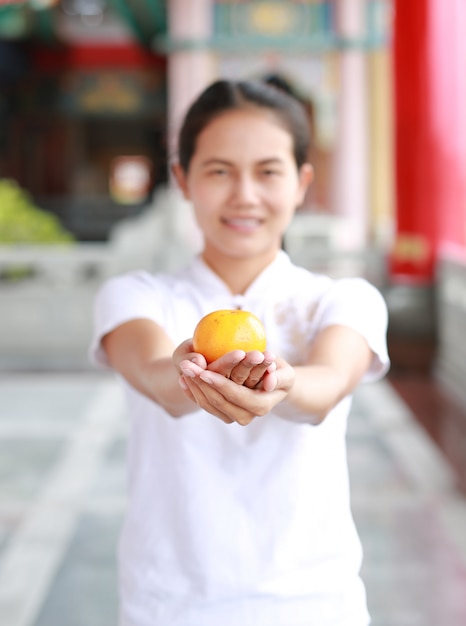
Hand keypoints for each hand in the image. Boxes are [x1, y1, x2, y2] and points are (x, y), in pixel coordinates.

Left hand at [175, 344, 294, 424]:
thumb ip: (280, 376)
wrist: (270, 383)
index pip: (236, 395)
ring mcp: (232, 416)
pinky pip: (204, 404)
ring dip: (193, 386)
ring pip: (208, 404)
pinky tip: (183, 379)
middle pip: (218, 402)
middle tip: (186, 365)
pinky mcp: (222, 413)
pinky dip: (192, 392)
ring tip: (183, 368)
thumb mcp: (286, 372)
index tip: (205, 370)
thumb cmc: (279, 372)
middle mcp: (245, 415)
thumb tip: (268, 383)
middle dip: (200, 383)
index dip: (219, 384)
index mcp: (260, 406)